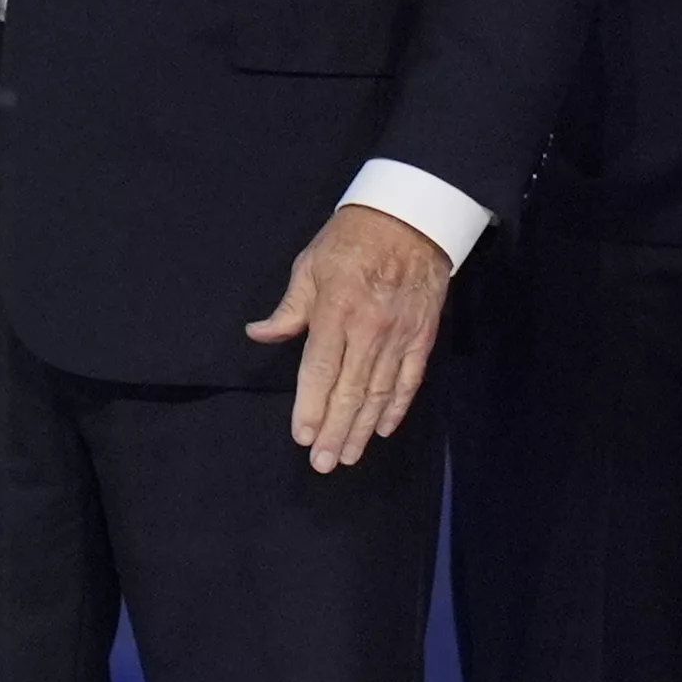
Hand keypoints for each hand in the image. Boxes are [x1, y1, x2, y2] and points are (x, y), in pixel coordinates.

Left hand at [243, 204, 449, 474]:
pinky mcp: (422, 336)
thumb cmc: (351, 240)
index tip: (302, 436)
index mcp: (335, 311)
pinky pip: (409, 380)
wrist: (412, 218)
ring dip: (362, 429)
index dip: (311, 407)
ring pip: (379, 393)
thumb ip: (288, 309)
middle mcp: (368, 330)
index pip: (320, 371)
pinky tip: (383, 430)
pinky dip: (396, 408)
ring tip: (347, 456)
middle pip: (349, 391)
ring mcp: (399, 335)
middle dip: (334, 430)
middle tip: (323, 463)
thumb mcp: (309, 266)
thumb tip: (259, 334)